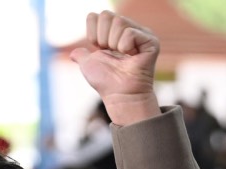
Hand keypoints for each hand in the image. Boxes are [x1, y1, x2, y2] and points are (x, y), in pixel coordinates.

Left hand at [70, 11, 161, 126]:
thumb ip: (81, 55)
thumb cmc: (106, 82)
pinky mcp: (151, 41)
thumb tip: (74, 53)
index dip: (93, 33)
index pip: (97, 15)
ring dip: (114, 44)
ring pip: (119, 22)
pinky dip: (125, 47)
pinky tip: (131, 57)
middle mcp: (128, 30)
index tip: (100, 49)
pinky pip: (129, 33)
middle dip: (103, 38)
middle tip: (111, 54)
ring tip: (122, 56)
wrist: (120, 95)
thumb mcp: (88, 64)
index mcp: (115, 33)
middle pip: (107, 15)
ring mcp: (141, 34)